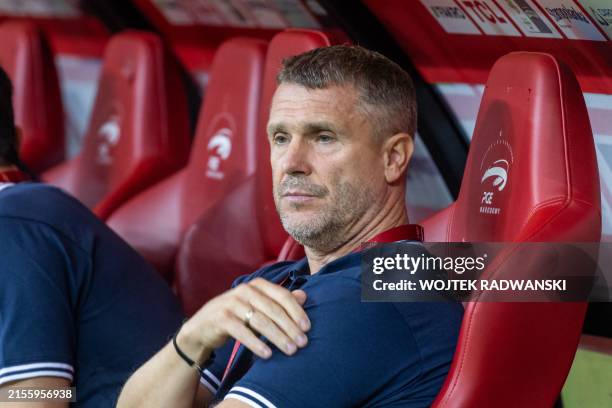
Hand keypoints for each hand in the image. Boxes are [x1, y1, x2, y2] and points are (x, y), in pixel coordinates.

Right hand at [180, 278, 309, 360]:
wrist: (203, 327)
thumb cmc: (237, 316)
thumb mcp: (259, 307)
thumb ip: (280, 301)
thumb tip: (304, 296)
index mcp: (257, 284)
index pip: (282, 295)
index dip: (297, 311)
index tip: (307, 328)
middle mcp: (245, 290)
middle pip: (273, 309)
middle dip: (290, 327)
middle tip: (303, 343)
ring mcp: (231, 303)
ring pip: (260, 321)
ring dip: (278, 337)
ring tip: (290, 351)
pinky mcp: (221, 318)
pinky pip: (242, 332)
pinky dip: (256, 343)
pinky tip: (268, 354)